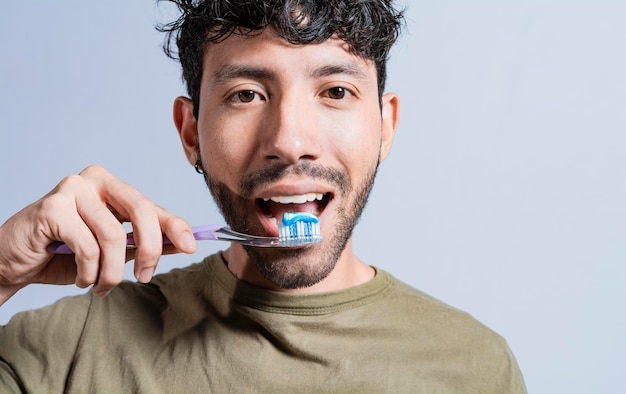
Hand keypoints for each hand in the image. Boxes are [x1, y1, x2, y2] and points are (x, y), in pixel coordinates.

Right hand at [0, 165, 196, 303]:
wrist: (12, 262)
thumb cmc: (63, 254)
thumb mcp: (111, 251)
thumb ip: (143, 243)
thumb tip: (183, 243)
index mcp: (112, 187)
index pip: (153, 206)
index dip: (176, 226)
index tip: (191, 247)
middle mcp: (95, 180)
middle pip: (142, 210)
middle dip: (149, 250)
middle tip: (143, 277)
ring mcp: (72, 189)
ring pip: (113, 236)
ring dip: (111, 272)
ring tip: (99, 284)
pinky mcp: (52, 206)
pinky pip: (88, 246)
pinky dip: (88, 271)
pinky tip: (81, 277)